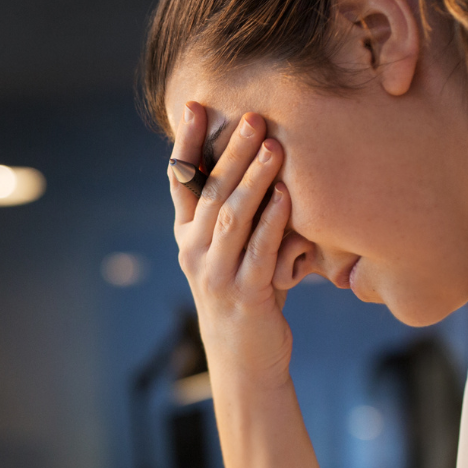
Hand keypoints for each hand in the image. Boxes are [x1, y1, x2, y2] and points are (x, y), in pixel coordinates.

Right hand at [169, 104, 311, 389]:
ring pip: (231, 217)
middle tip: (254, 118)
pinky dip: (273, 221)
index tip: (195, 106)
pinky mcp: (245, 295)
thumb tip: (269, 162)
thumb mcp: (237, 251)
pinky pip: (259, 250)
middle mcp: (194, 251)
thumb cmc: (249, 296)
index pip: (181, 182)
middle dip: (232, 152)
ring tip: (274, 147)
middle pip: (211, 192)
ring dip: (254, 179)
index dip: (187, 144)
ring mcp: (216, 274)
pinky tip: (286, 196)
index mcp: (188, 236)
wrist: (245, 361)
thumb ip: (245, 215)